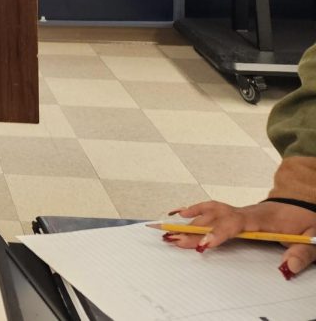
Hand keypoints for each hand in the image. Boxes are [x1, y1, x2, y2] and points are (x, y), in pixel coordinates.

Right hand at [164, 199, 315, 277]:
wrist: (304, 206)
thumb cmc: (306, 221)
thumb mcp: (311, 237)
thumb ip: (301, 253)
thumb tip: (287, 267)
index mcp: (263, 218)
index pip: (235, 222)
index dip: (218, 232)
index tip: (204, 243)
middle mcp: (246, 212)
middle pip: (215, 218)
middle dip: (194, 230)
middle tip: (176, 241)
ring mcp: (239, 211)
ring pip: (210, 211)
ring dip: (190, 221)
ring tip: (171, 229)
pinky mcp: (236, 214)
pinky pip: (212, 208)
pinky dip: (194, 209)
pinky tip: (179, 213)